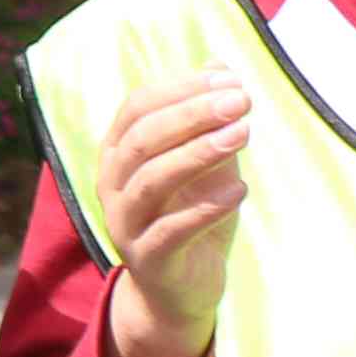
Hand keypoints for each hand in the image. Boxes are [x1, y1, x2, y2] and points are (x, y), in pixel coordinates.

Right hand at [89, 70, 251, 356]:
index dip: (180, 89)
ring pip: (152, 181)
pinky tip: (240, 191)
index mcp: (118, 154)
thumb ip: (206, 121)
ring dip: (199, 153)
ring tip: (243, 134)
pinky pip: (172, 230)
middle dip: (193, 114)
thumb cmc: (191, 217)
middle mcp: (112, 185)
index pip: (137, 108)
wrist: (178, 291)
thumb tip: (218, 65)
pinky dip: (206, 208)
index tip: (229, 79)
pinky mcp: (148, 259)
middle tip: (242, 100)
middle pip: (143, 139)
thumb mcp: (203, 163)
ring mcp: (125, 223)